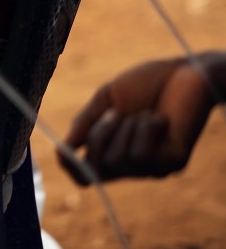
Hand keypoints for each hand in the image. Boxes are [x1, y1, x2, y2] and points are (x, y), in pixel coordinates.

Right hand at [58, 53, 224, 182]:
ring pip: (118, 160)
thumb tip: (64, 149)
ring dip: (125, 128)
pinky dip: (145, 129)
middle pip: (97, 166)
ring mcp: (154, 166)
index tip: (64, 149)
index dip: (72, 167)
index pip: (87, 176)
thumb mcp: (106, 100)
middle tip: (116, 112)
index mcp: (114, 149)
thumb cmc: (146, 83)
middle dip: (100, 134)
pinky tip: (160, 118)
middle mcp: (133, 165)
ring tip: (143, 114)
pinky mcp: (174, 161)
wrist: (184, 72)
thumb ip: (86, 124)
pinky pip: (142, 154)